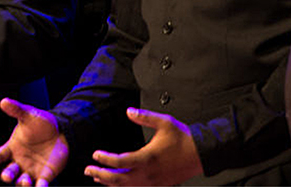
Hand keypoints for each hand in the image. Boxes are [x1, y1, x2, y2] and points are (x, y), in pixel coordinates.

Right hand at [0, 98, 68, 185]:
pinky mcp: (45, 175)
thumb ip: (16, 109)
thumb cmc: (41, 124)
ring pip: (22, 181)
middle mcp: (20, 160)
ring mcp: (32, 169)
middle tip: (7, 175)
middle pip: (10, 171)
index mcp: (13, 147)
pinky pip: (41, 183)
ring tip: (24, 181)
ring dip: (22, 183)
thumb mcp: (28, 115)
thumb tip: (4, 101)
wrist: (61, 131)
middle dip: (7, 175)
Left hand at [84, 107, 202, 185]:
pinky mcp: (158, 185)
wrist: (201, 154)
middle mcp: (149, 173)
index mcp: (148, 158)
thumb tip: (128, 111)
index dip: (105, 160)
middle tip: (88, 170)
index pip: (120, 162)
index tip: (95, 155)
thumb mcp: (164, 122)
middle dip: (101, 175)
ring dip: (110, 183)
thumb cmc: (183, 138)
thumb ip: (144, 117)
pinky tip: (116, 183)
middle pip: (119, 180)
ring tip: (97, 177)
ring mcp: (154, 182)